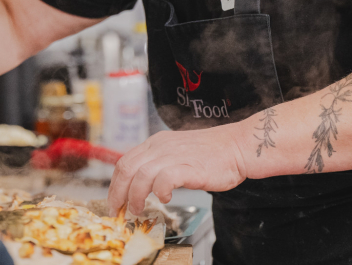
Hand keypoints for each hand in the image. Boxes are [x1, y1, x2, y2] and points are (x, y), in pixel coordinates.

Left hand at [107, 126, 249, 214]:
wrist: (237, 146)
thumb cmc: (211, 154)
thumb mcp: (176, 152)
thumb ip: (159, 164)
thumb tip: (141, 184)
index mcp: (156, 143)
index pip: (125, 161)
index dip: (115, 183)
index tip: (114, 200)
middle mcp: (161, 147)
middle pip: (127, 168)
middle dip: (118, 193)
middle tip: (119, 210)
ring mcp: (174, 155)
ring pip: (141, 175)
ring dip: (135, 196)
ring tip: (139, 209)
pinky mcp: (188, 167)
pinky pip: (164, 179)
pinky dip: (160, 191)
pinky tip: (165, 198)